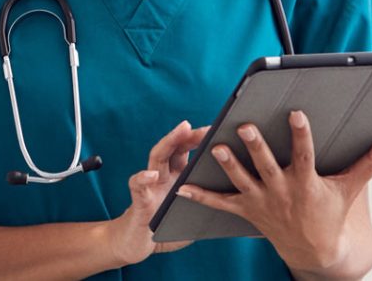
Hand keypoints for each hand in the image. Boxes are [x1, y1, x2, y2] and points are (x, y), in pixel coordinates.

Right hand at [106, 119, 209, 266]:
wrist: (137, 244)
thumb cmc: (166, 227)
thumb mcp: (191, 212)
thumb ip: (207, 203)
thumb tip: (234, 200)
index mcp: (176, 176)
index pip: (186, 150)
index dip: (200, 139)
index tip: (219, 129)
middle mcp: (162, 174)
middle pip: (174, 147)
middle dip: (189, 134)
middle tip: (206, 127)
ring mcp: (150, 185)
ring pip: (157, 156)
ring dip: (169, 141)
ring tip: (182, 130)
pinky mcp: (139, 200)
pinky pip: (138, 186)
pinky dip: (143, 178)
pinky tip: (152, 175)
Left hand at [175, 111, 371, 275]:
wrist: (316, 253)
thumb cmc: (332, 212)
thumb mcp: (351, 187)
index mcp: (307, 182)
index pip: (305, 154)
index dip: (301, 134)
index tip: (297, 112)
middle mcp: (282, 191)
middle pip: (267, 165)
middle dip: (257, 147)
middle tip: (246, 126)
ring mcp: (262, 201)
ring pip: (242, 180)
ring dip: (228, 165)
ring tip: (215, 147)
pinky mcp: (247, 210)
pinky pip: (221, 203)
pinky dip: (201, 196)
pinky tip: (181, 187)